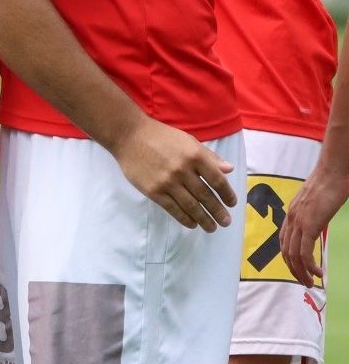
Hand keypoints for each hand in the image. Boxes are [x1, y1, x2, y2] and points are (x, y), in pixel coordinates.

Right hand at [114, 116, 237, 231]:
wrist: (130, 136)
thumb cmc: (161, 136)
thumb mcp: (188, 140)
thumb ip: (208, 156)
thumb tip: (228, 169)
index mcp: (194, 154)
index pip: (216, 179)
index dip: (227, 193)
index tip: (232, 203)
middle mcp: (183, 170)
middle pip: (206, 196)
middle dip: (218, 211)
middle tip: (226, 222)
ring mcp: (168, 182)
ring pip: (191, 206)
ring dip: (204, 219)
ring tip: (212, 228)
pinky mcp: (154, 191)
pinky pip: (173, 209)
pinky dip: (185, 219)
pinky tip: (192, 224)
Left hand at [280, 166, 345, 285]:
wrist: (333, 172)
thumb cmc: (328, 183)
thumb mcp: (315, 201)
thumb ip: (312, 213)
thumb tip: (317, 221)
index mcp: (292, 213)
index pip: (284, 241)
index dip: (289, 258)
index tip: (298, 269)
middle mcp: (291, 218)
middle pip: (286, 252)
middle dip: (294, 270)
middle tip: (305, 282)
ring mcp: (299, 222)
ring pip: (294, 256)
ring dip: (301, 273)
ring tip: (310, 283)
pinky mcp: (309, 225)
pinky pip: (305, 253)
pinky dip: (310, 266)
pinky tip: (318, 273)